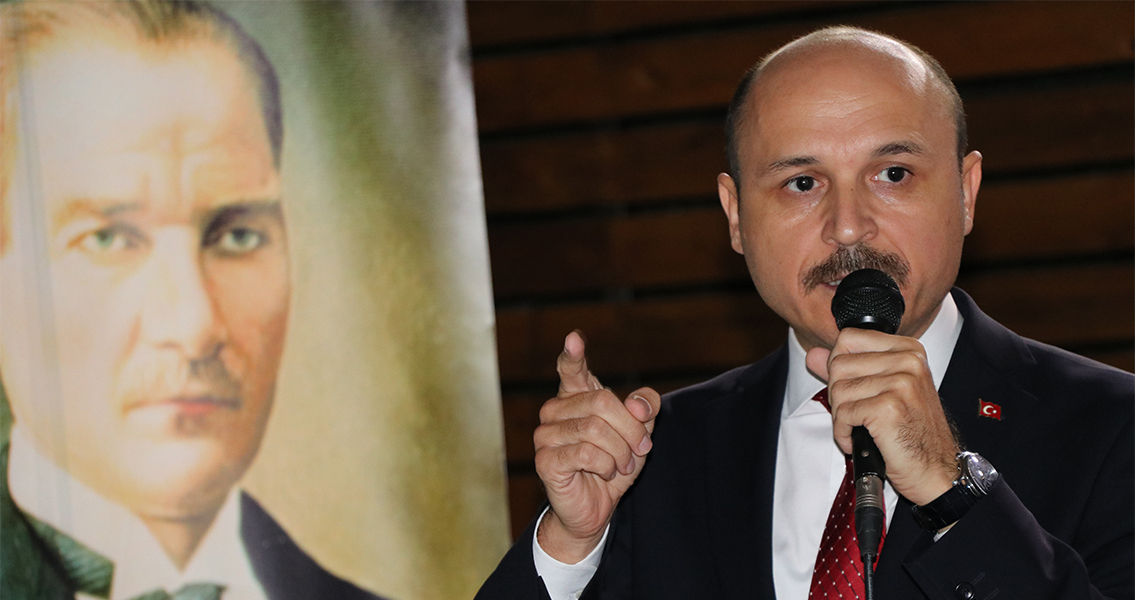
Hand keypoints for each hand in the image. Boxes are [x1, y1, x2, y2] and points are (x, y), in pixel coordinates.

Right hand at [533, 331, 660, 562]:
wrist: (597, 506)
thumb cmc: (614, 464)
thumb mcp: (639, 434)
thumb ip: (644, 411)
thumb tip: (639, 405)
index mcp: (576, 396)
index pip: (571, 369)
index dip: (573, 354)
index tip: (575, 338)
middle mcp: (556, 410)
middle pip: (602, 402)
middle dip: (632, 429)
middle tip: (641, 448)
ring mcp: (546, 434)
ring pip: (596, 430)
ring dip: (621, 451)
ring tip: (622, 465)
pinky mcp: (545, 459)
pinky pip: (587, 454)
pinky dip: (607, 465)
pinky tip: (606, 473)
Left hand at [805, 328, 957, 505]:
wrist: (935, 469)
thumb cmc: (913, 433)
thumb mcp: (882, 391)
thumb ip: (848, 369)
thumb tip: (814, 355)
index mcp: (908, 351)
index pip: (848, 338)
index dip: (838, 365)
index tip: (852, 387)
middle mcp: (908, 362)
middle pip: (839, 365)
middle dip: (838, 395)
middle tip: (856, 413)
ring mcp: (900, 383)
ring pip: (838, 390)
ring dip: (841, 416)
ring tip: (860, 427)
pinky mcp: (888, 407)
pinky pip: (843, 413)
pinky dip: (843, 433)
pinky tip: (858, 440)